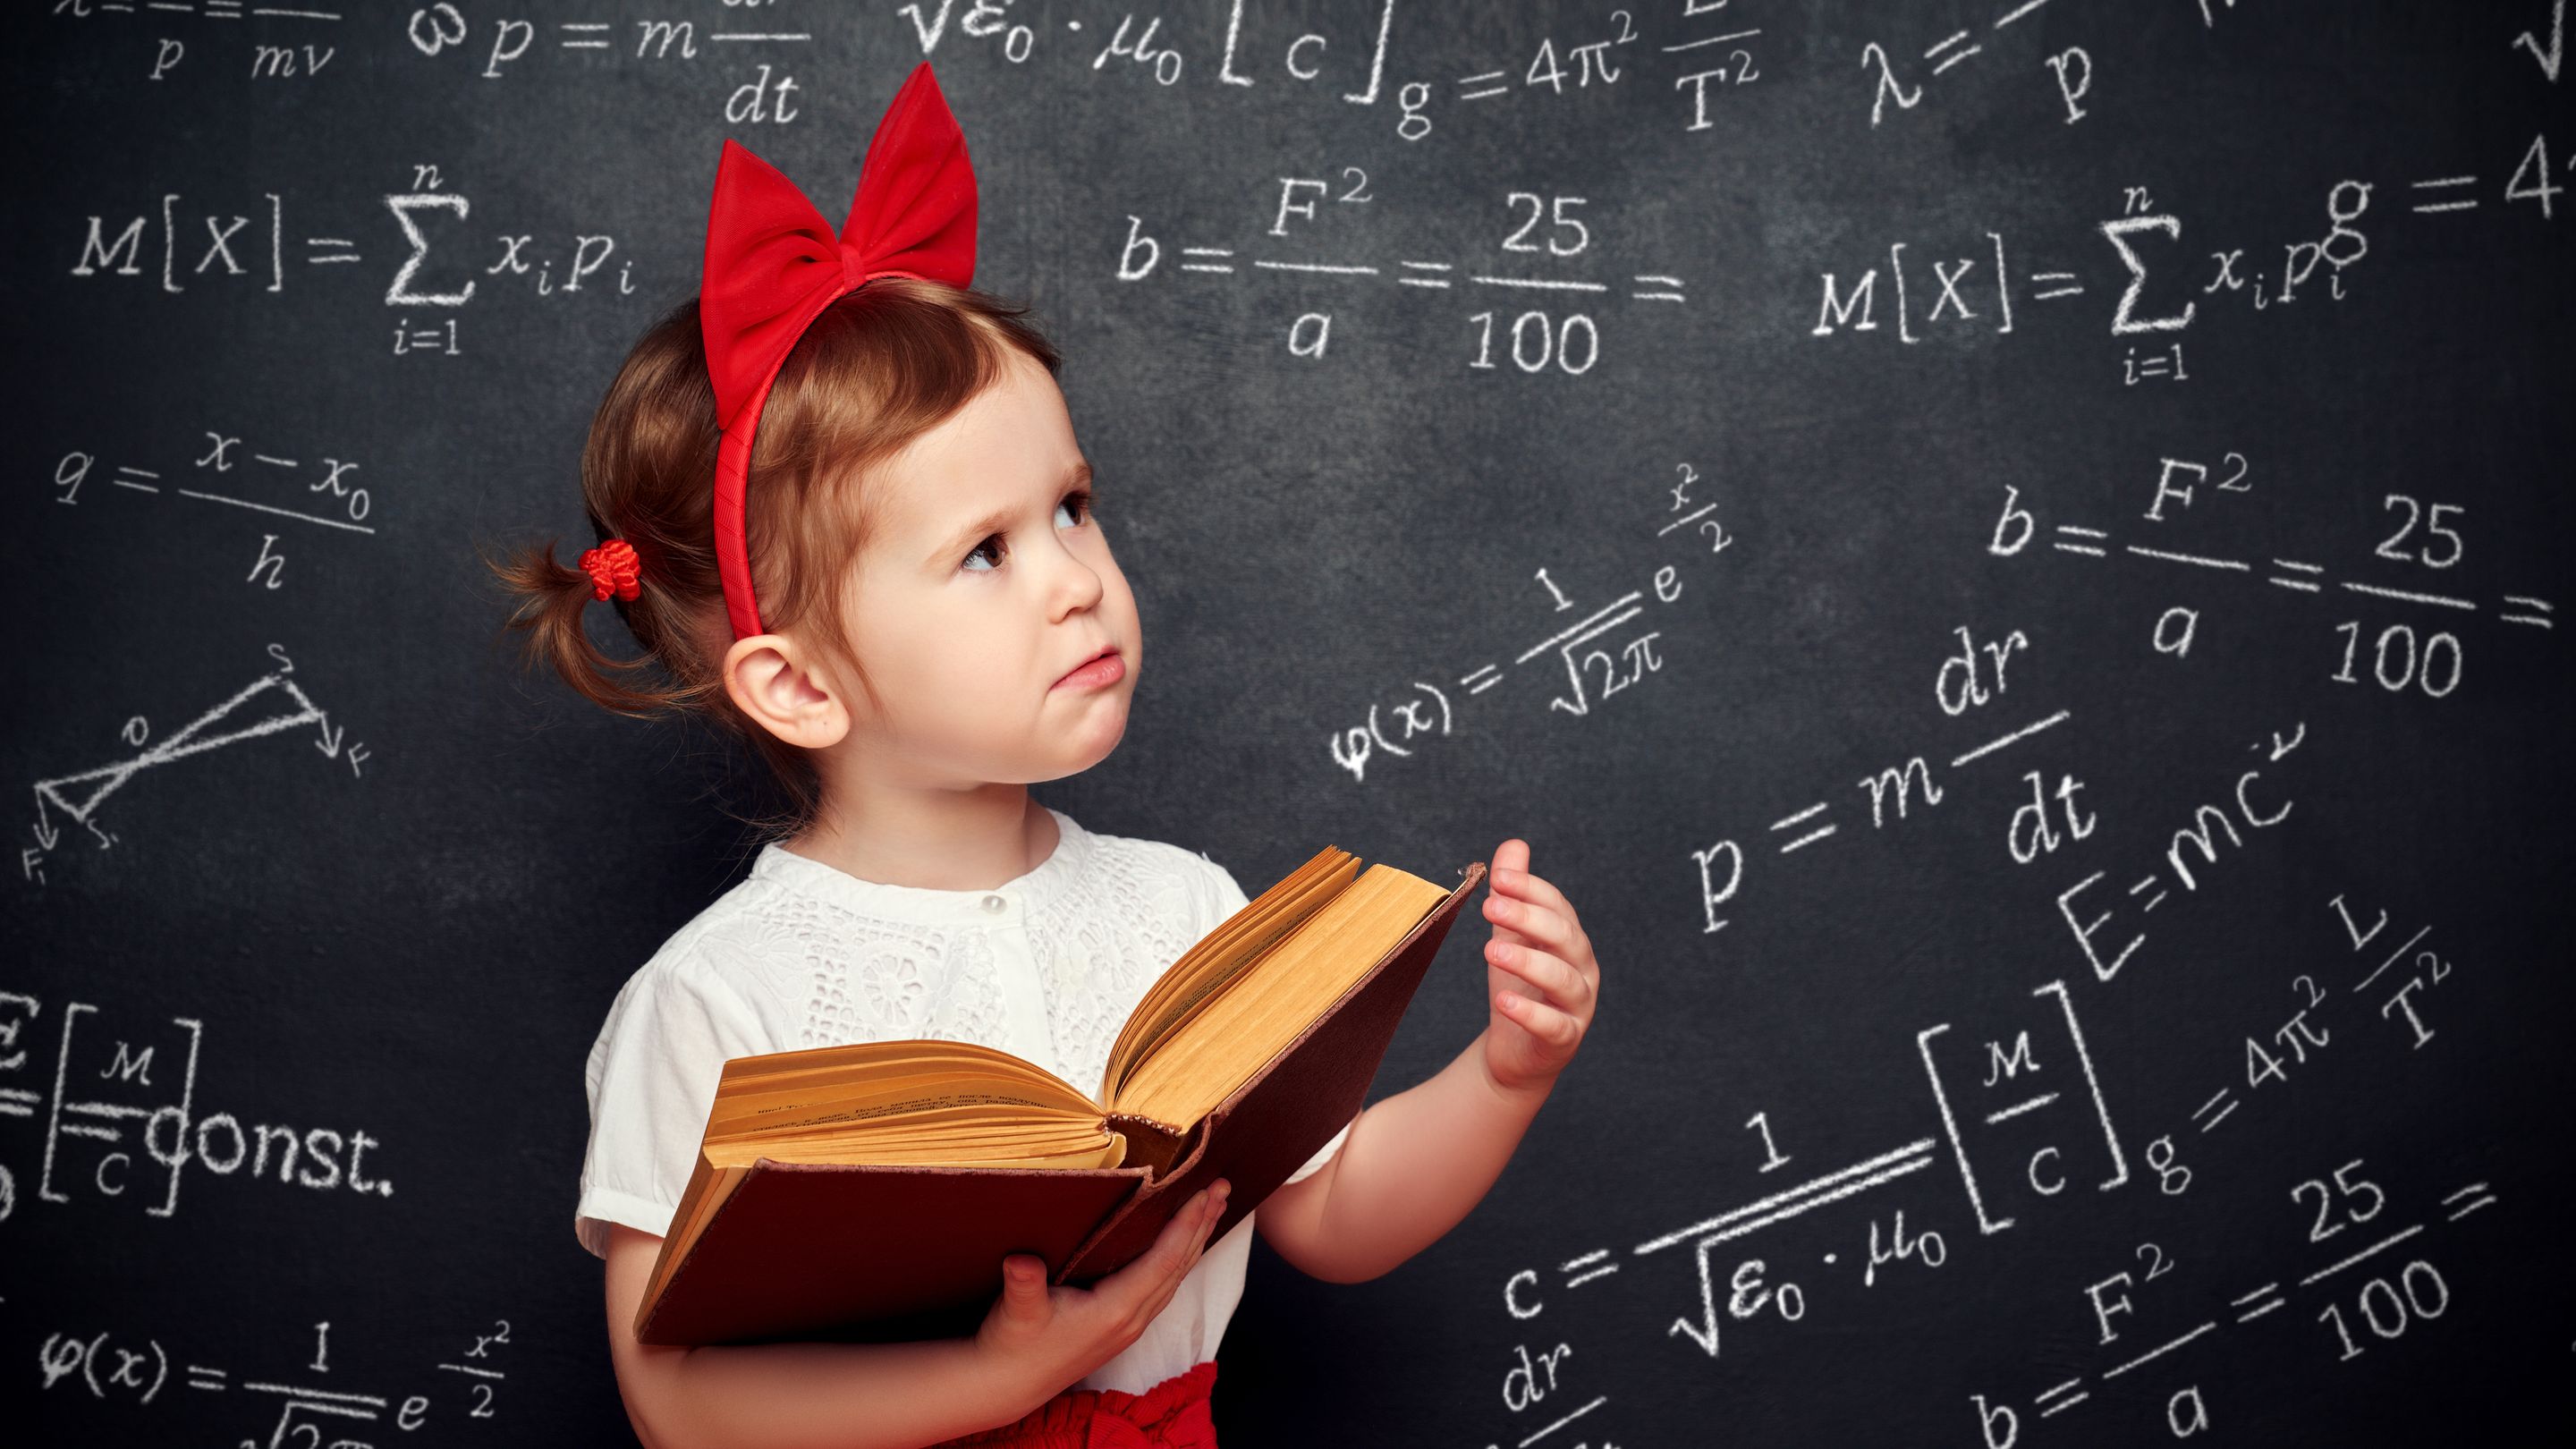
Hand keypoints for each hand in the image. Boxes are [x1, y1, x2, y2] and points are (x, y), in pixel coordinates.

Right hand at [975, 1177, 1230, 1406]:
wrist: (1010, 1383)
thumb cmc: (1013, 1344)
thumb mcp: (1016, 1312)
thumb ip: (1024, 1285)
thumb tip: (1021, 1261)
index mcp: (1115, 1310)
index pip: (1163, 1261)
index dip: (1186, 1225)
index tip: (1205, 1193)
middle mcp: (1132, 1319)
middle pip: (1179, 1265)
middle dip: (1203, 1224)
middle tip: (1224, 1187)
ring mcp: (1131, 1325)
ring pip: (1176, 1276)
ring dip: (1196, 1240)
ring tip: (1213, 1208)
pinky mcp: (1124, 1326)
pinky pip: (1164, 1286)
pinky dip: (1179, 1259)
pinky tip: (1183, 1245)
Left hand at [1478, 840, 1597, 1097]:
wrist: (1517, 1052)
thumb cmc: (1518, 987)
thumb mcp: (1511, 937)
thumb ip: (1515, 894)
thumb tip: (1514, 845)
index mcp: (1570, 940)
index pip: (1558, 907)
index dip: (1530, 890)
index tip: (1497, 879)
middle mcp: (1582, 969)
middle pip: (1564, 937)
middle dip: (1528, 918)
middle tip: (1490, 907)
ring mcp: (1578, 1006)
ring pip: (1562, 980)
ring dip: (1527, 962)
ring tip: (1491, 951)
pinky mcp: (1564, 1040)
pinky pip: (1553, 1025)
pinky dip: (1529, 1014)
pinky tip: (1503, 1001)